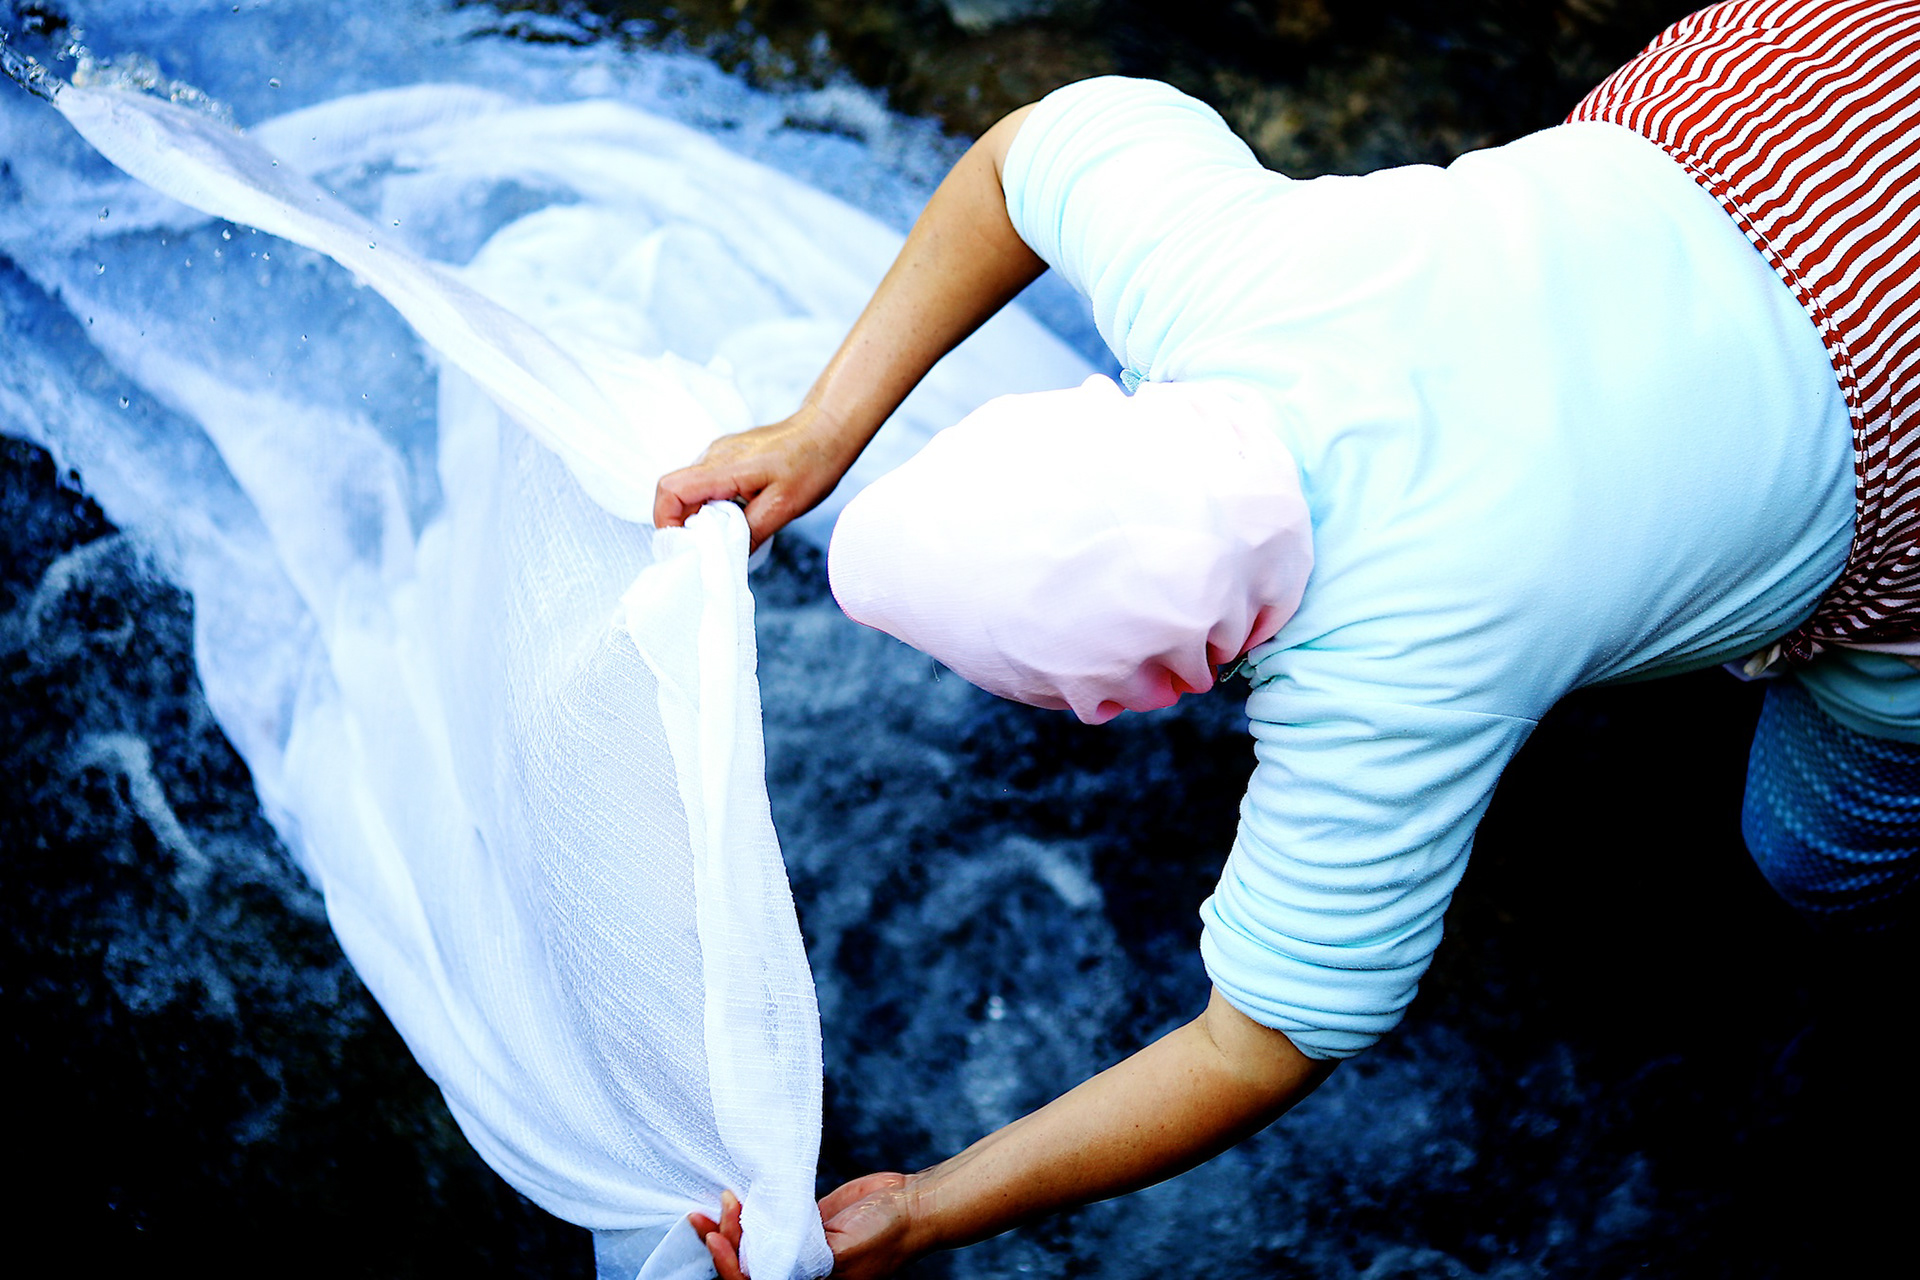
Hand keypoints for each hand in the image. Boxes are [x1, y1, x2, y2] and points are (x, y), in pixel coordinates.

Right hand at [653, 408, 857, 549]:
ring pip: (692, 491)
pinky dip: (714, 506)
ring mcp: (720, 455)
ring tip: (729, 533)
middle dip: (684, 524)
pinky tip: (739, 517)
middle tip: (709, 547)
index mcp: (723, 466)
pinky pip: (708, 486)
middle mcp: (714, 457)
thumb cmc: (811, 462)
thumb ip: (752, 531)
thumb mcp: (785, 505)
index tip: (683, 544)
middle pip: (676, 493)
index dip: (666, 520)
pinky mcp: (728, 459)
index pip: (671, 489)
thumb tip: (730, 555)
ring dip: (701, 516)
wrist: (827, 430)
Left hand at [687, 1175, 925, 1279]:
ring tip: (717, 1203)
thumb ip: (804, 1260)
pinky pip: (769, 1220)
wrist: (910, 1205)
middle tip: (716, 1211)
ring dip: (730, 1227)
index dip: (730, 1267)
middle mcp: (797, 1271)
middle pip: (745, 1265)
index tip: (719, 1239)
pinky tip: (735, 1198)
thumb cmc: (886, 1235)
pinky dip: (750, 1212)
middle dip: (723, 1242)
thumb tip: (760, 1264)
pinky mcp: (802, 1223)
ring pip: (752, 1243)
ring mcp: (797, 1246)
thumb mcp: (843, 1253)